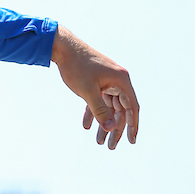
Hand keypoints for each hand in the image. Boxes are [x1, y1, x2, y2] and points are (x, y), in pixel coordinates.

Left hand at [51, 24, 138, 149]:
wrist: (61, 46)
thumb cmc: (76, 66)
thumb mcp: (88, 91)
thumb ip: (99, 110)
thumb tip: (110, 128)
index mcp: (121, 81)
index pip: (132, 108)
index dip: (133, 125)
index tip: (131, 141)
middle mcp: (117, 80)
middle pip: (120, 110)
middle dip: (114, 129)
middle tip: (110, 147)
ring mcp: (107, 80)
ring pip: (108, 107)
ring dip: (103, 123)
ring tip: (98, 142)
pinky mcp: (96, 81)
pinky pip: (98, 100)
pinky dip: (93, 112)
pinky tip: (85, 125)